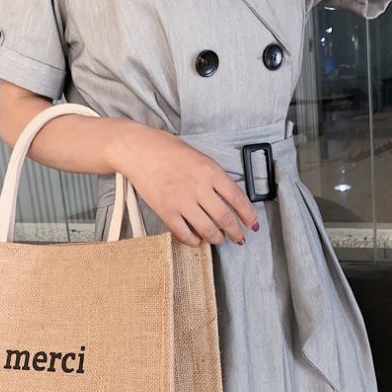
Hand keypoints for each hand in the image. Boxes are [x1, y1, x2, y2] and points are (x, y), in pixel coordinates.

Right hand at [105, 119, 259, 246]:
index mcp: (210, 171)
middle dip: (236, 232)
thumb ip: (215, 179)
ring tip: (218, 239)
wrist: (138, 150)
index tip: (252, 225)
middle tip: (239, 238)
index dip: (248, 215)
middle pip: (225, 218)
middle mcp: (198, 187)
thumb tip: (231, 201)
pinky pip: (184, 234)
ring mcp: (181, 201)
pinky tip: (197, 239)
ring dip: (217, 239)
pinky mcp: (165, 212)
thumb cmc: (168, 151)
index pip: (238, 198)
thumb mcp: (199, 158)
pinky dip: (194, 241)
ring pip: (207, 230)